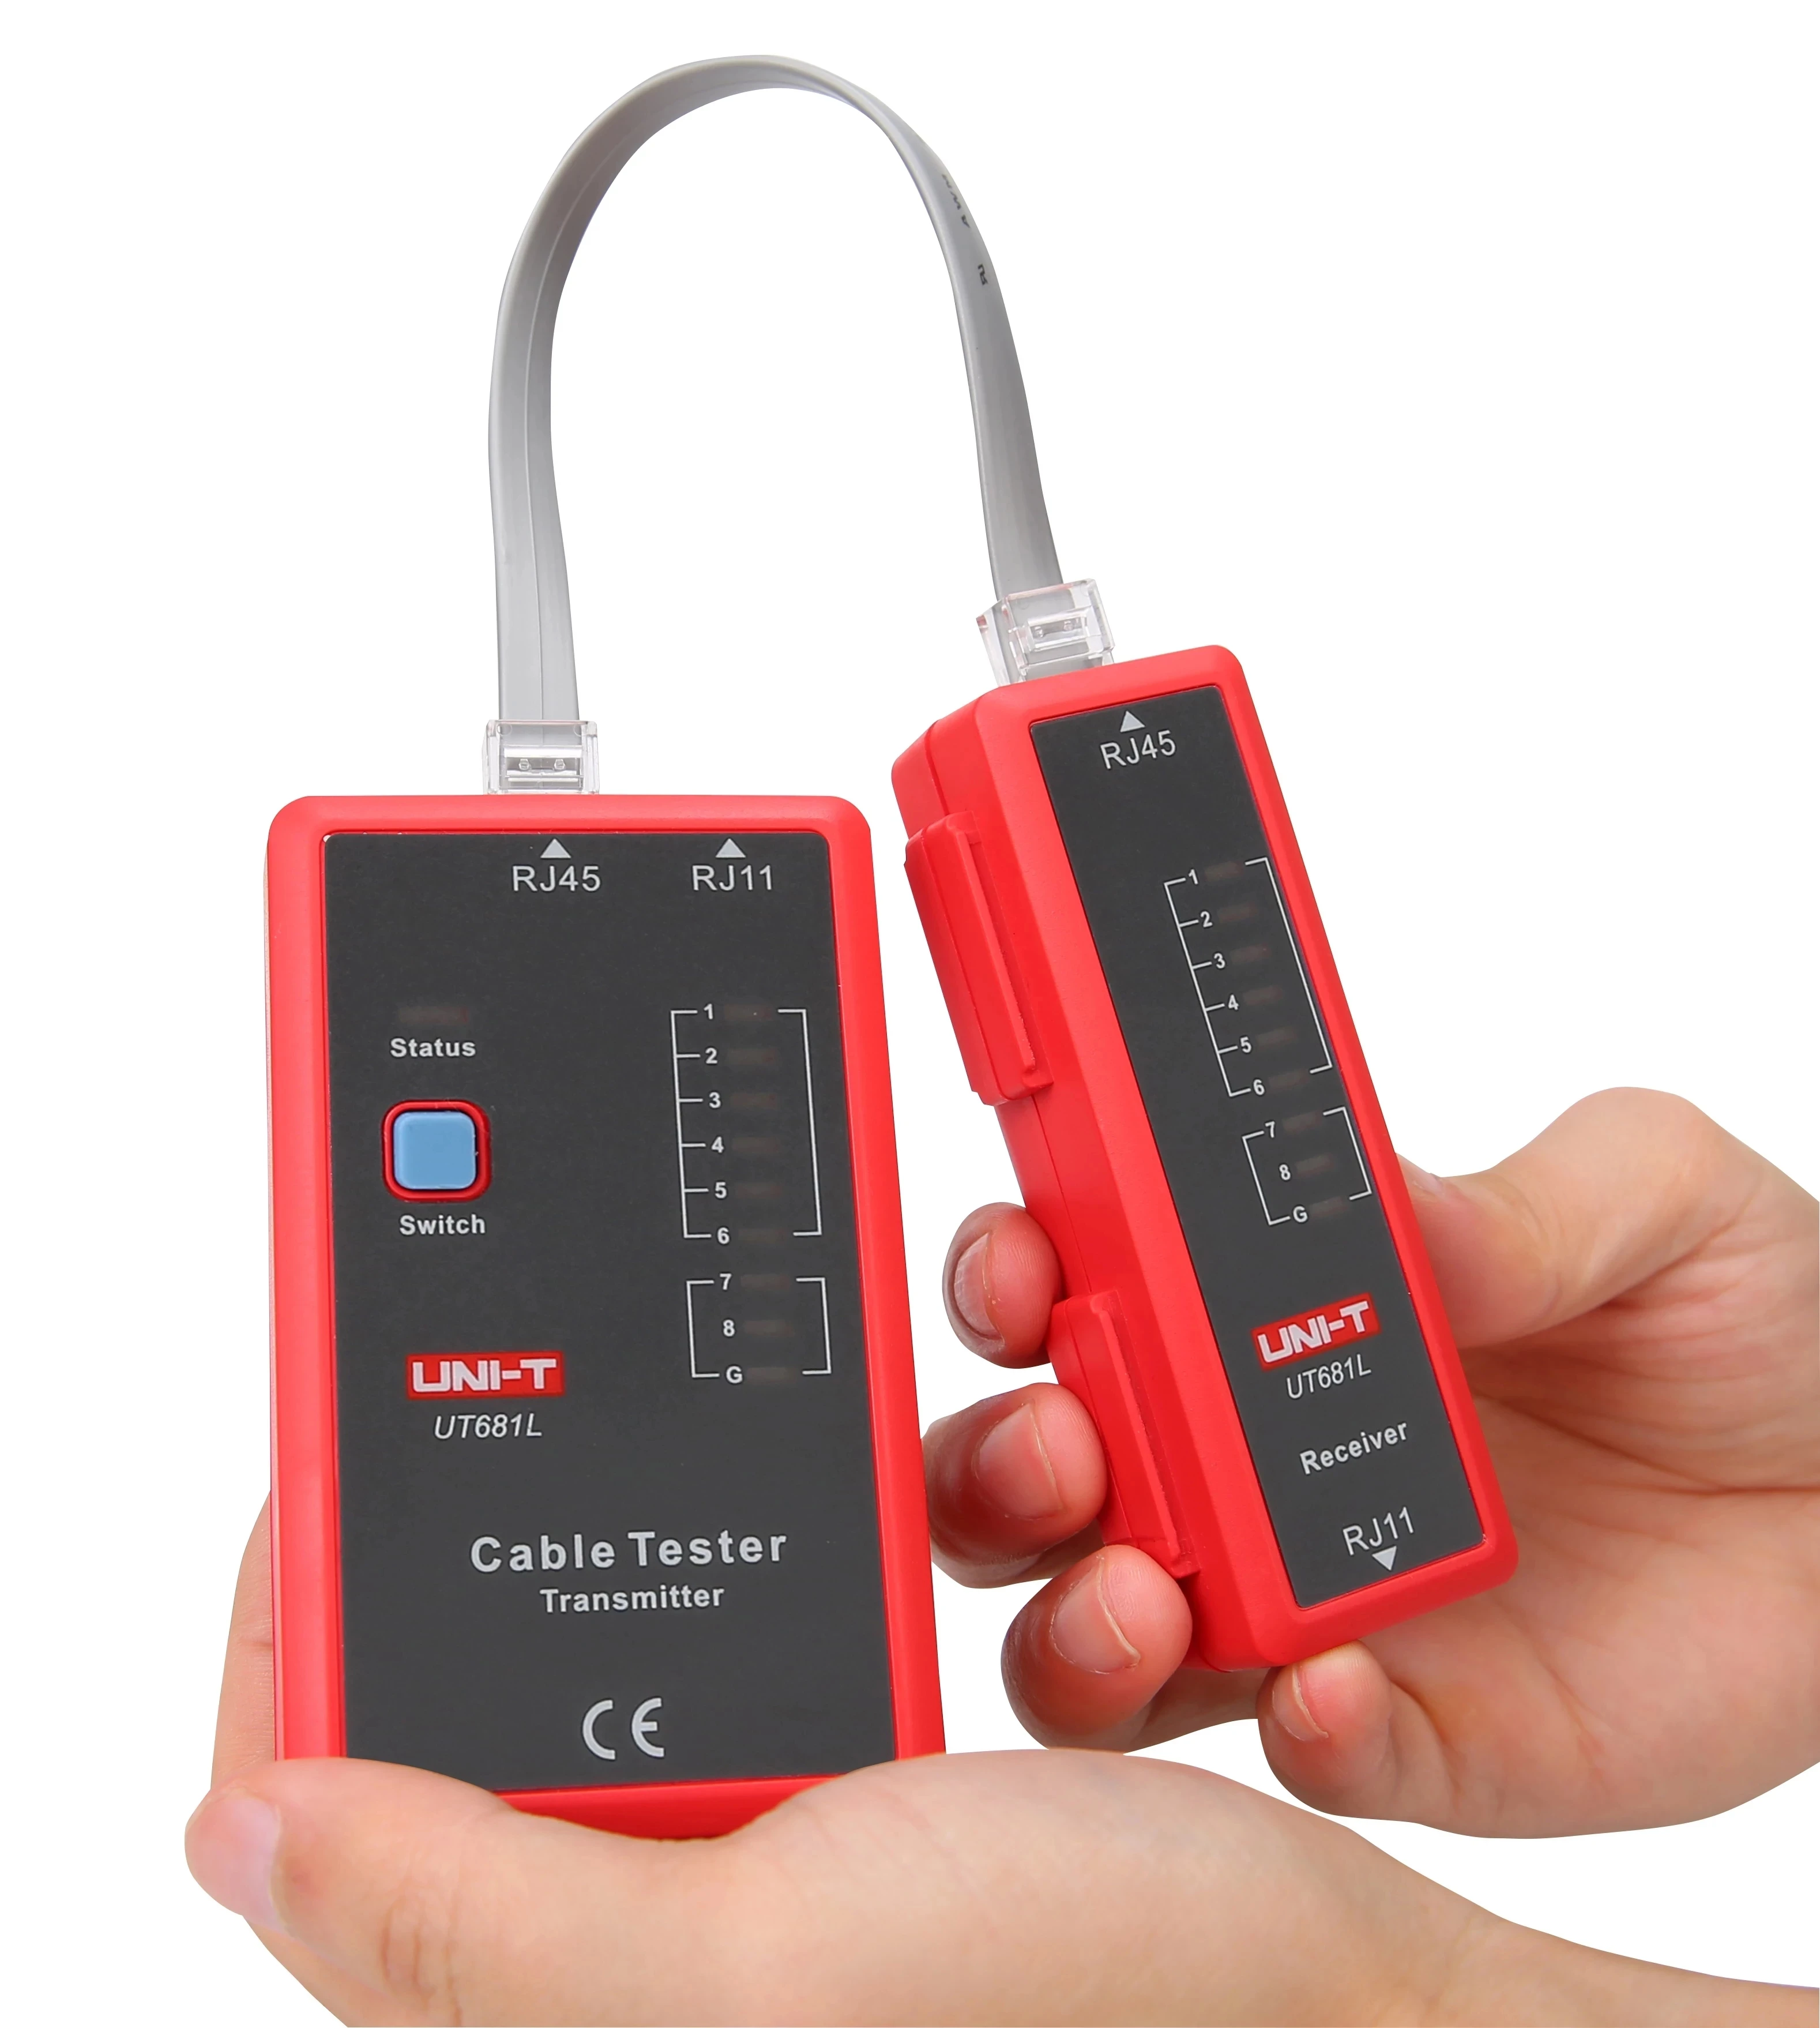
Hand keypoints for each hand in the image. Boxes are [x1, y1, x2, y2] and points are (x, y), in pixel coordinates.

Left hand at [189, 1508, 1804, 2023]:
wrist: (1361, 2006)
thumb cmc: (1107, 2019)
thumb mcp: (759, 1975)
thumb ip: (482, 1916)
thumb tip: (243, 1826)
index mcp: (561, 1992)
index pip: (322, 1802)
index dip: (299, 1616)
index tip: (345, 1439)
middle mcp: (636, 1944)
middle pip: (493, 1683)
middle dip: (577, 1515)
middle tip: (618, 1376)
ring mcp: (751, 1870)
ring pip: (671, 1629)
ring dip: (775, 1514)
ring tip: (930, 1462)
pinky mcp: (856, 1808)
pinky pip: (808, 1626)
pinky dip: (872, 1544)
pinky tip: (973, 1524)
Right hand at [926, 1089, 1819, 1835]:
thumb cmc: (1750, 1319)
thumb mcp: (1651, 1197)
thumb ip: (1513, 1199)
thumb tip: (1373, 1204)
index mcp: (1270, 1305)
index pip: (1083, 1285)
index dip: (1015, 1272)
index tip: (1026, 1261)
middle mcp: (1252, 1457)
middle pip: (1044, 1476)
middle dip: (1001, 1460)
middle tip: (1063, 1442)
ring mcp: (1313, 1602)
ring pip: (1105, 1638)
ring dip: (1080, 1619)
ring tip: (1146, 1591)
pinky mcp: (1414, 1733)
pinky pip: (1303, 1755)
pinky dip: (1294, 1734)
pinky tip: (1333, 1686)